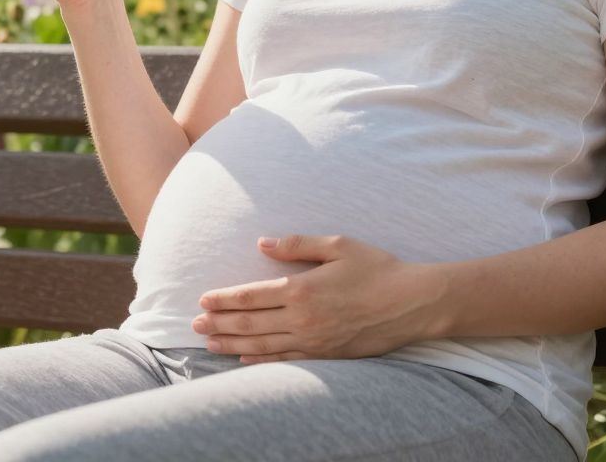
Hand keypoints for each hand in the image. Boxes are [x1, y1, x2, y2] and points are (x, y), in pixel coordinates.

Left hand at [191, 234, 445, 364]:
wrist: (412, 303)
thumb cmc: (377, 268)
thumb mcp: (338, 245)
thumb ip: (297, 245)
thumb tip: (262, 244)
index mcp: (303, 289)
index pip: (252, 296)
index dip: (224, 299)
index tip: (203, 301)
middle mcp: (304, 319)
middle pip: (251, 323)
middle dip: (220, 324)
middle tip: (193, 326)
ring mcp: (315, 340)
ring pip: (263, 345)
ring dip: (232, 344)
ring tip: (209, 344)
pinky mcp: (327, 354)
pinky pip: (286, 360)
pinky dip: (261, 360)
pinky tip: (244, 358)